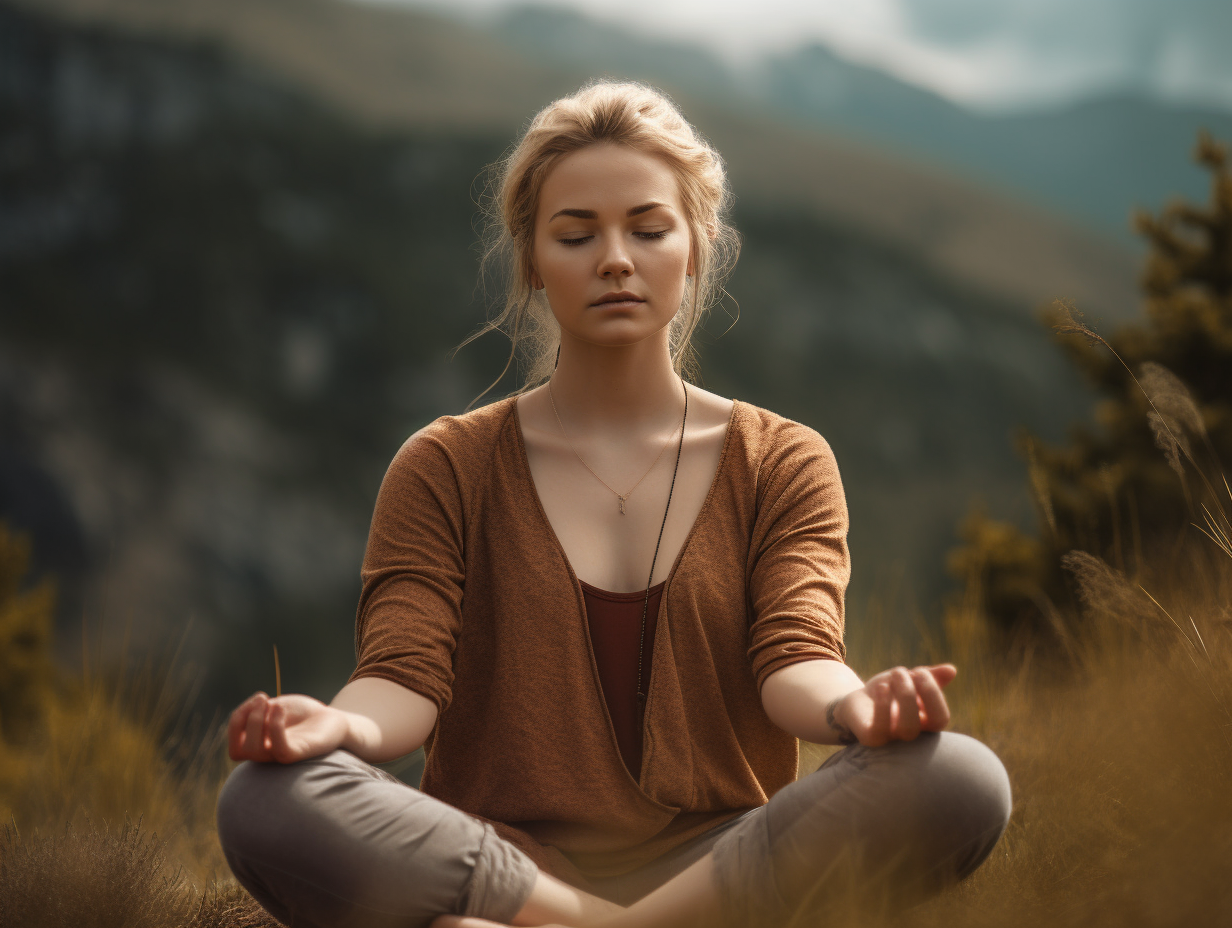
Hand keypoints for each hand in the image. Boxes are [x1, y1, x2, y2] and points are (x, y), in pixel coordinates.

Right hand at [227, 691, 349, 763]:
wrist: (333, 720)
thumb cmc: (303, 715)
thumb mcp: (274, 708)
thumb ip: (257, 713)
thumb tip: (245, 713)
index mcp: (259, 746)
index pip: (234, 745)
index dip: (236, 722)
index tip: (255, 700)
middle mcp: (267, 756)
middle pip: (240, 749)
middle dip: (246, 720)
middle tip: (263, 698)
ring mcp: (281, 756)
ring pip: (255, 751)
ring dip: (257, 722)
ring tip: (274, 703)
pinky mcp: (299, 754)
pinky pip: (280, 749)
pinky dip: (275, 727)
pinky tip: (281, 708)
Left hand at [828, 664, 955, 746]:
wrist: (853, 703)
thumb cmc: (885, 692)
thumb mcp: (906, 679)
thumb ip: (929, 676)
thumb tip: (952, 670)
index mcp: (923, 723)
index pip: (941, 718)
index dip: (935, 694)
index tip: (921, 672)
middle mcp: (911, 734)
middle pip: (931, 724)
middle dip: (925, 691)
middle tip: (908, 671)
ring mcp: (891, 739)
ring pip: (909, 729)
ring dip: (907, 695)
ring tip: (896, 673)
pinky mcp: (870, 738)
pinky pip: (879, 731)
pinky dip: (883, 706)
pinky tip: (882, 686)